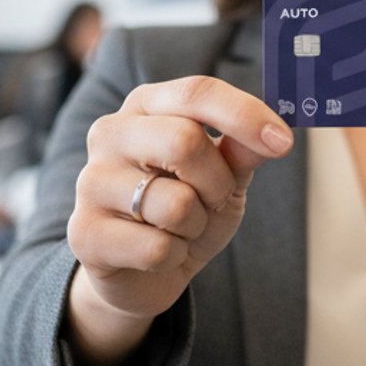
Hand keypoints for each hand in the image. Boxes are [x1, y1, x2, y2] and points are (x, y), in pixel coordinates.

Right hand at [68, 76, 293, 328]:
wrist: (141, 273)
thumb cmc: (185, 211)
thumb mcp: (224, 176)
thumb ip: (243, 151)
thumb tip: (274, 133)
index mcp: (145, 105)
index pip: (197, 92)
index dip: (244, 114)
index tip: (283, 142)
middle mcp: (110, 133)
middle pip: (185, 141)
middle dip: (218, 183)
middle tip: (213, 200)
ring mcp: (90, 182)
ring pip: (175, 203)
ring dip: (195, 226)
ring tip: (178, 229)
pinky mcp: (83, 233)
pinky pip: (157, 248)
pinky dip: (173, 257)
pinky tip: (156, 253)